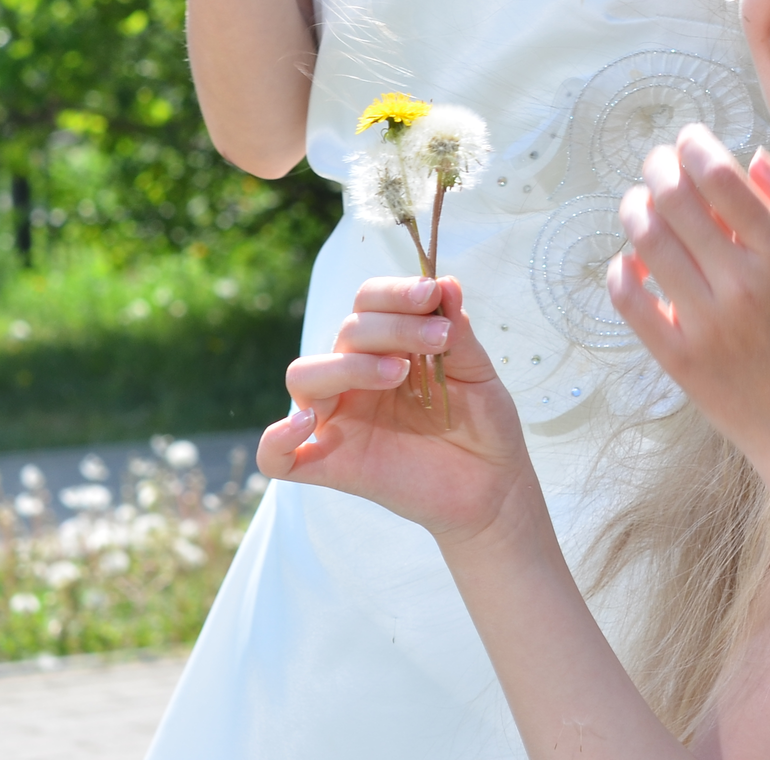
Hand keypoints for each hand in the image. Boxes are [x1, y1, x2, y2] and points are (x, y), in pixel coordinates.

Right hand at [258, 276, 541, 546]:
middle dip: (393, 327)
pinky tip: (306, 424)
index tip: (433, 294)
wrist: (493, 488)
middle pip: (346, 332)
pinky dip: (276, 440)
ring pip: (306, 377)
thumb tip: (445, 282)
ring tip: (400, 373)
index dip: (395, 293)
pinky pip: (278, 457)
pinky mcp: (332, 466)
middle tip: (439, 339)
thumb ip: (457, 333)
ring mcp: (340, 421)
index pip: (368, 303)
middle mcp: (356, 378)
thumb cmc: (482, 425)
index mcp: (387, 348)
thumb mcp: (477, 373)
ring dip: (348, 365)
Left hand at [607, 128, 769, 481]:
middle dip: (658, 167)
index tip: (689, 139)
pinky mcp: (679, 358)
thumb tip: (752, 156)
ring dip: (634, 208)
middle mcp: (744, 285)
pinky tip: (630, 260)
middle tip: (658, 163)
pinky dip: (620, 269)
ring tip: (640, 203)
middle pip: (675, 200)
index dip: (695, 145)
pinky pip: (629, 301)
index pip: (722, 178)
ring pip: (647, 241)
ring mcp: (707, 323)